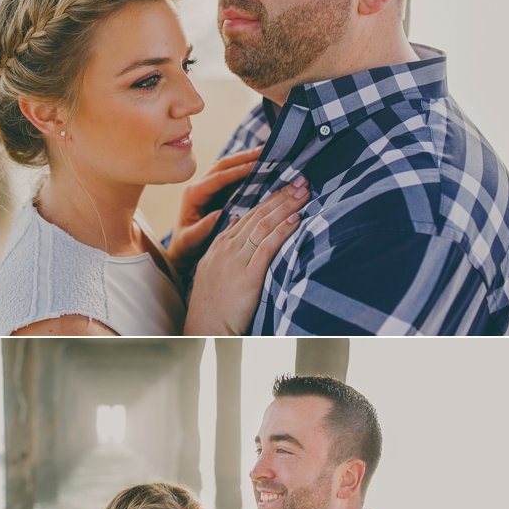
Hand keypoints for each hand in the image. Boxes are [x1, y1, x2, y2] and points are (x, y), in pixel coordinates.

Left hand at [167, 150, 263, 273]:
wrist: (181, 251)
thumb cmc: (185, 247)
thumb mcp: (189, 240)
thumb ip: (201, 228)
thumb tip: (219, 214)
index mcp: (193, 194)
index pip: (218, 178)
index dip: (237, 171)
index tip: (256, 166)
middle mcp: (200, 186)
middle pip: (223, 165)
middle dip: (243, 157)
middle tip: (265, 151)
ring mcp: (208, 187)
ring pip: (228, 167)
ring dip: (245, 159)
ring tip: (265, 153)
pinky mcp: (216, 192)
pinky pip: (232, 176)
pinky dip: (245, 169)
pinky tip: (259, 166)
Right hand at [183, 180, 309, 335]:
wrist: (204, 329)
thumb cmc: (211, 304)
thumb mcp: (212, 269)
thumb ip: (224, 245)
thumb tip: (235, 221)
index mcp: (221, 245)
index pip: (249, 214)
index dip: (270, 199)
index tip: (287, 185)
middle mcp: (228, 247)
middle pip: (259, 214)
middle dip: (282, 195)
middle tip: (301, 179)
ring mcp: (236, 260)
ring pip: (264, 225)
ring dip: (286, 206)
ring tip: (304, 192)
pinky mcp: (248, 276)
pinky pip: (267, 247)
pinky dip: (282, 230)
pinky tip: (296, 219)